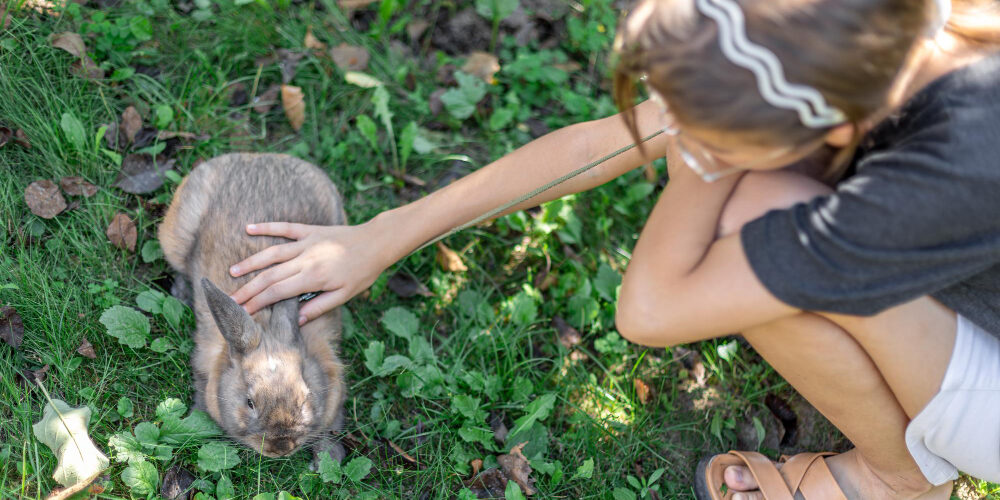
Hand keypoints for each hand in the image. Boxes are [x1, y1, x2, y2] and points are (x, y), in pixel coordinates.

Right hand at [229, 221, 389, 323]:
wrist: (376, 243)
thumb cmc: (362, 272)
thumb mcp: (344, 296)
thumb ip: (318, 307)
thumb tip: (295, 320)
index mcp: (313, 278)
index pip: (278, 292)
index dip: (258, 302)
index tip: (243, 312)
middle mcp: (305, 259)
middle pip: (270, 275)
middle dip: (248, 288)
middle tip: (230, 299)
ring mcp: (306, 243)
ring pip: (272, 253)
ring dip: (251, 262)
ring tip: (233, 271)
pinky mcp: (310, 231)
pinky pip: (285, 228)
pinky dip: (267, 227)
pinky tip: (249, 228)